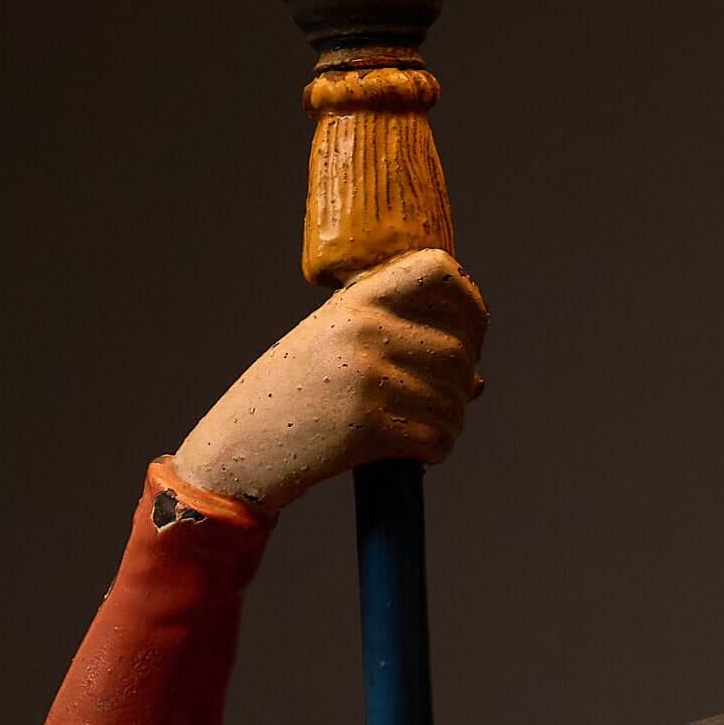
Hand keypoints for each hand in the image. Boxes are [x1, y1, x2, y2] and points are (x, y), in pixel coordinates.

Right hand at [171, 248, 487, 515]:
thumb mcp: (338, 347)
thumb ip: (401, 345)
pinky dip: (434, 451)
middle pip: (459, 350)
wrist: (244, 444)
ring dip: (447, 422)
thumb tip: (478, 380)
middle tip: (435, 401)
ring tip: (413, 428)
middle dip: (462, 383)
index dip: (470, 305)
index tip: (469, 335)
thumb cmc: (295, 395)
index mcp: (358, 299)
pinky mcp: (371, 425)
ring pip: (456, 401)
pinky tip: (407, 451)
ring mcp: (370, 376)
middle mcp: (367, 329)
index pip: (441, 273)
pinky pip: (439, 439)